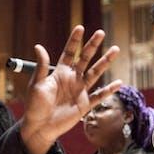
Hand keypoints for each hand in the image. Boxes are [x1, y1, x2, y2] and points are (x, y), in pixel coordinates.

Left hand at [20, 27, 120, 153]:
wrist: (39, 126)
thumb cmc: (34, 105)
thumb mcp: (37, 84)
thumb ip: (42, 66)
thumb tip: (38, 46)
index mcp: (59, 73)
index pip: (69, 53)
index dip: (74, 41)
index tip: (80, 27)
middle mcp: (72, 79)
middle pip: (85, 59)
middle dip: (92, 46)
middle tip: (100, 32)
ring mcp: (79, 91)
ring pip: (95, 73)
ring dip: (105, 62)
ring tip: (115, 49)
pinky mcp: (84, 104)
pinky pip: (99, 96)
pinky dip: (109, 90)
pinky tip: (118, 82)